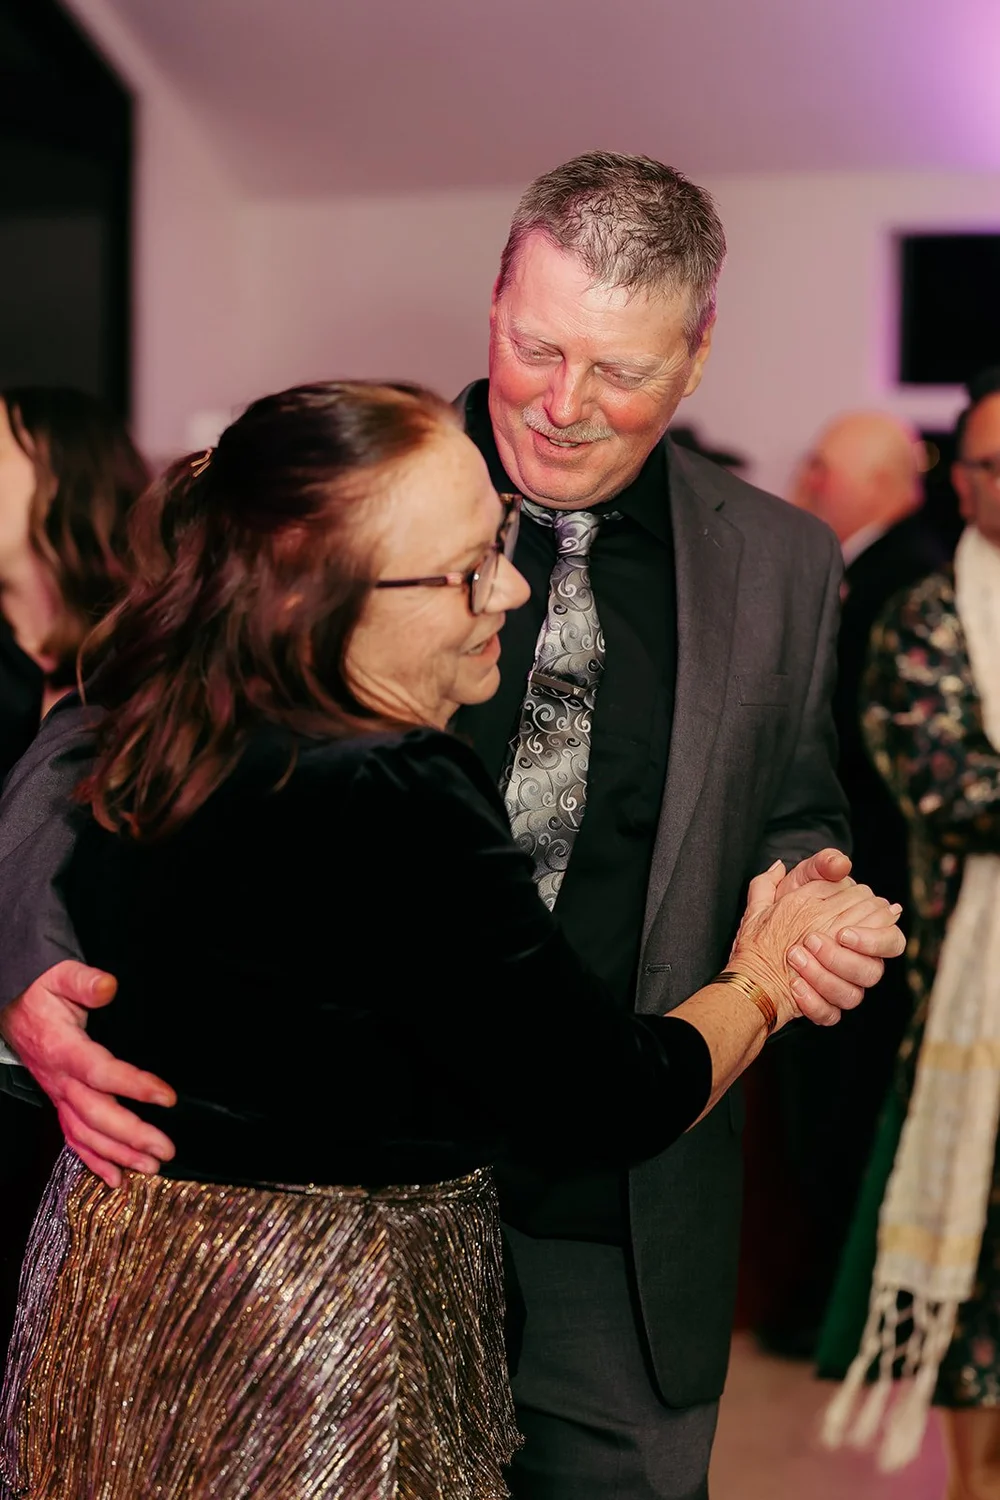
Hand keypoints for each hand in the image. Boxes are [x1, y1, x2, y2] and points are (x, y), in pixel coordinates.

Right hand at [0, 961, 176, 1186]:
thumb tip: (108, 986)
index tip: (168, 1097)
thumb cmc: (40, 993)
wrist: (11, 1008)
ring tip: (150, 1167)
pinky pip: (74, 1137)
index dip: (134, 1086)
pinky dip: (94, 1160)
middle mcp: (60, 1079)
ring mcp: (58, 1095)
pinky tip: (117, 1177)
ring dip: (118, 1154)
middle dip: (131, 1136)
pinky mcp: (60, 1102)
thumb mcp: (60, 976)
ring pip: (86, 1133)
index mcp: (64, 1049)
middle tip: (165, 1149)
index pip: (101, 1072)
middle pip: (96, 1114)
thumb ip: (85, 981)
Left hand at [732, 863, 900, 1028]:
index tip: (842, 932)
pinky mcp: (825, 1008)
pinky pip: (831, 1015)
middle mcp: (855, 962)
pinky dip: (813, 1003)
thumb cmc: (778, 914)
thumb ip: (817, 868)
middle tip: (810, 941)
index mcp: (858, 933)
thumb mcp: (793, 885)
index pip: (890, 938)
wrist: (750, 951)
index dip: (872, 939)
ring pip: (854, 996)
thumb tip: (841, 863)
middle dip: (843, 958)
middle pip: (874, 971)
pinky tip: (795, 986)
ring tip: (794, 957)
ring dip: (823, 977)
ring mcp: (841, 987)